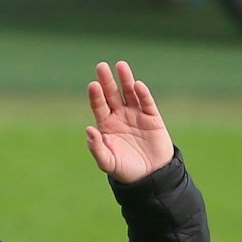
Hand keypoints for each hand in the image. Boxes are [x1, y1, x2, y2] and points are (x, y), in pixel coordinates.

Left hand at [84, 61, 172, 183]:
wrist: (150, 177)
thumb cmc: (125, 170)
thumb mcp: (108, 162)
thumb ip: (97, 148)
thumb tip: (89, 130)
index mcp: (106, 125)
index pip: (99, 105)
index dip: (96, 95)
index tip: (92, 84)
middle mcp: (120, 116)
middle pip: (112, 94)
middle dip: (107, 81)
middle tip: (101, 66)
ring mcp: (136, 115)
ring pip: (129, 93)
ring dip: (125, 79)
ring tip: (120, 65)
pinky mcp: (152, 117)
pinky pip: (146, 103)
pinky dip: (142, 94)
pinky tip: (137, 85)